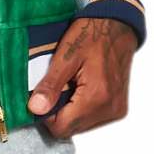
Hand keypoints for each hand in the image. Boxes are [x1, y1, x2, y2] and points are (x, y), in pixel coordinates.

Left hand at [26, 17, 137, 138]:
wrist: (117, 25)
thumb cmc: (92, 35)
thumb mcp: (65, 57)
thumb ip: (50, 85)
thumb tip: (35, 109)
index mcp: (97, 98)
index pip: (61, 127)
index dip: (47, 115)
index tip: (45, 95)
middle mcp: (110, 109)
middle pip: (71, 128)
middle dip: (59, 111)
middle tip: (61, 85)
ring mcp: (116, 110)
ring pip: (80, 125)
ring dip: (70, 110)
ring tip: (73, 84)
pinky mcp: (118, 108)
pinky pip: (91, 119)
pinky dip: (82, 107)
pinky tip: (82, 88)